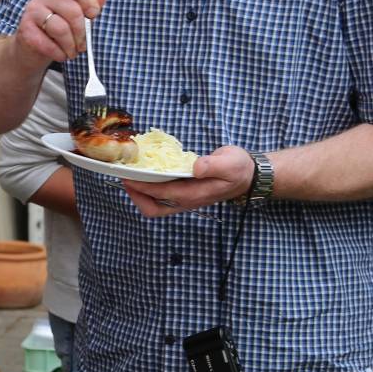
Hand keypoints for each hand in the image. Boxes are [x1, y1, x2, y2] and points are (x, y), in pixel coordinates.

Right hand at [16, 0, 107, 63]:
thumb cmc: (60, 29)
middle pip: (73, 11)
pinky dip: (59, 53)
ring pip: (61, 29)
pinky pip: (48, 44)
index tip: (94, 14)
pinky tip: (60, 55)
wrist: (32, 48)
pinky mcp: (26, 29)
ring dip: (71, 46)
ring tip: (72, 52)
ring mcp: (32, 10)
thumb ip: (92, 2)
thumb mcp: (79, 15)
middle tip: (83, 45)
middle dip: (82, 33)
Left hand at [124, 146, 255, 217]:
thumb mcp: (230, 163)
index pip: (160, 194)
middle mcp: (186, 201)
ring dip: (140, 193)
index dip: (141, 187)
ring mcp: (184, 200)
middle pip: (153, 209)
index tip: (127, 176)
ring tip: (130, 176)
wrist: (248, 176)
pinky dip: (149, 189)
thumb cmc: (238, 168)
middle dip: (135, 196)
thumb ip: (213, 165)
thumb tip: (195, 168)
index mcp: (194, 194)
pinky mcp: (184, 194)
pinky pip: (161, 197)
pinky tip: (146, 174)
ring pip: (155, 205)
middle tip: (124, 177)